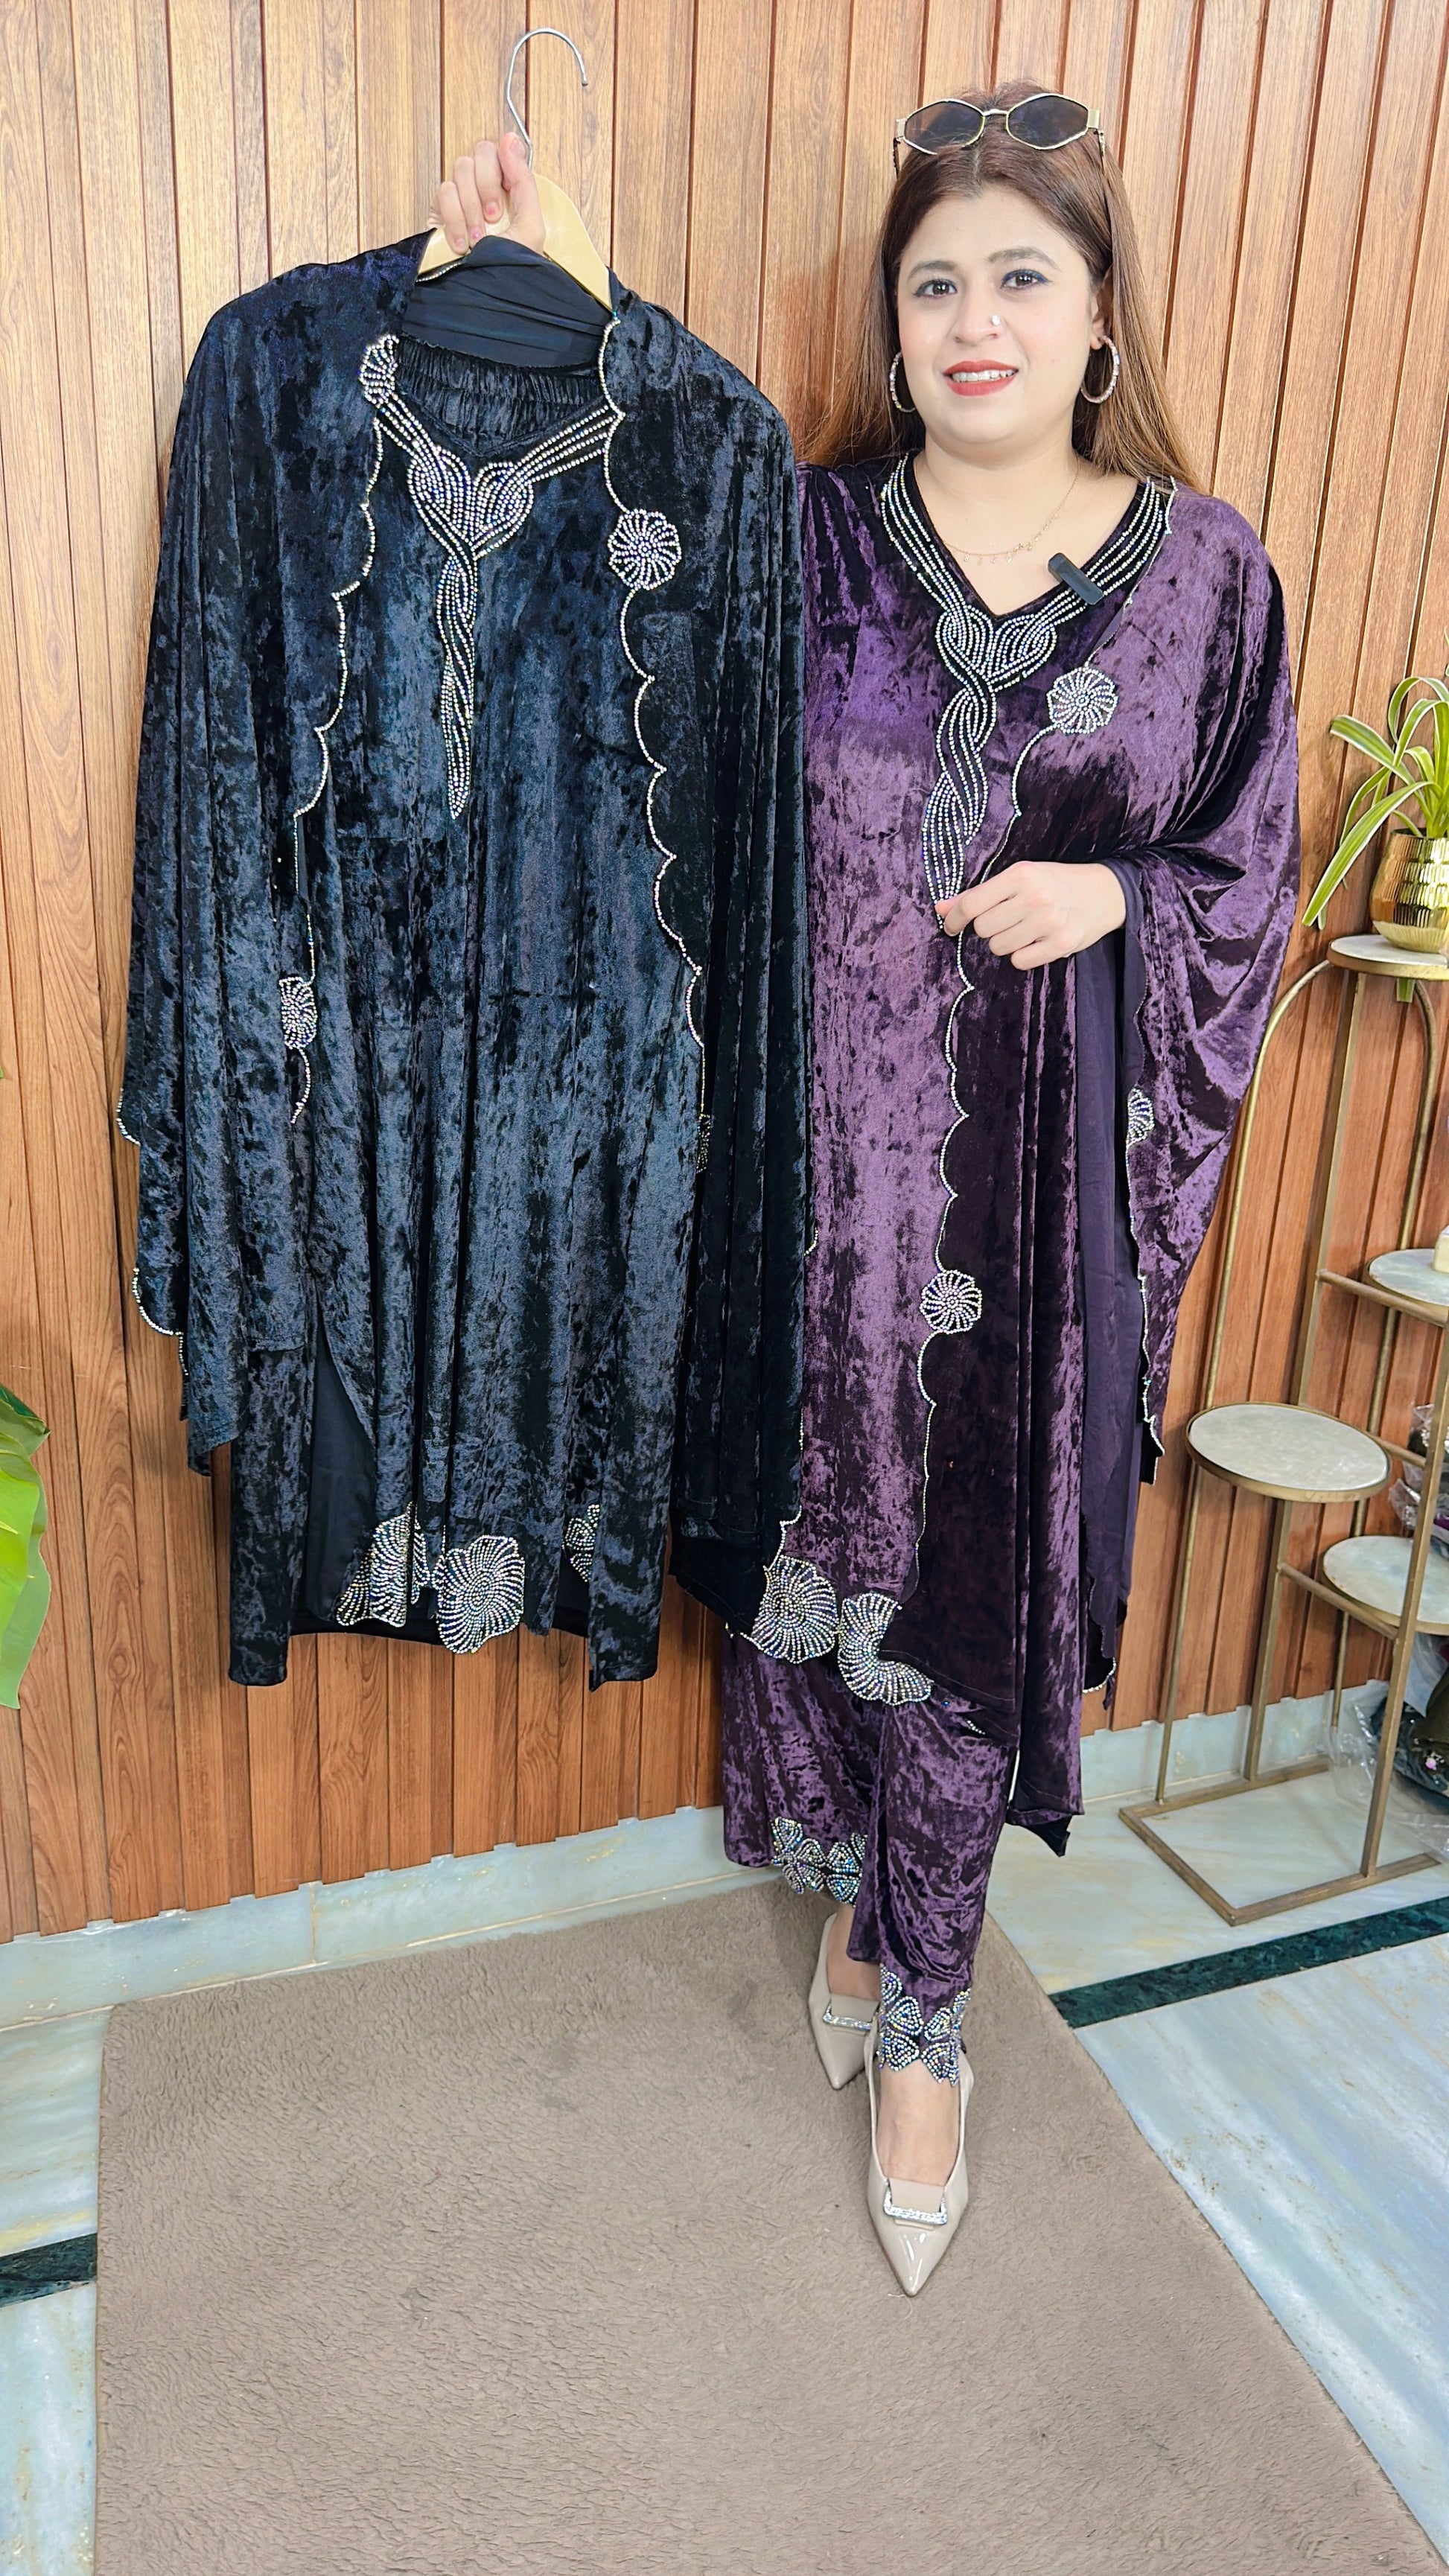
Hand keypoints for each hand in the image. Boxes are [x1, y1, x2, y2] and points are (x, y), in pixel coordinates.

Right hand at [430, 132, 544, 254]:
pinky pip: (444, 191)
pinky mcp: (439, 210)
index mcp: (508, 189)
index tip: (507, 186)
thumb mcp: (531, 224)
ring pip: (461, 169)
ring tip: (478, 238)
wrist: (486, 293)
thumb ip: (523, 180)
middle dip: (488, 185)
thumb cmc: (511, 266)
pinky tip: (461, 242)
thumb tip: (510, 139)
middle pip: (480, 152)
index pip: (500, 151)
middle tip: (494, 217)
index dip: (502, 163)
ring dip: (472, 206)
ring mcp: (460, 197)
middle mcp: (483, 188)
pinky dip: (454, 217)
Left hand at [935, 861, 1125, 968]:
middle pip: (983, 929)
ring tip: (1024, 929)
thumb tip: (940, 909)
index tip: (950, 927)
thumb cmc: (1054, 882)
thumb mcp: (1019, 877)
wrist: (1104, 892)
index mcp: (1020, 875)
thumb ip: (979, 894)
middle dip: (988, 928)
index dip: (954, 919)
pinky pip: (1019, 961)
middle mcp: (1034, 897)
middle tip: (1007, 919)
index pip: (972, 904)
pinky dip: (1021, 955)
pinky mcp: (1061, 944)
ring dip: (1004, 942)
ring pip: (998, 947)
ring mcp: (1048, 922)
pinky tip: (1035, 941)